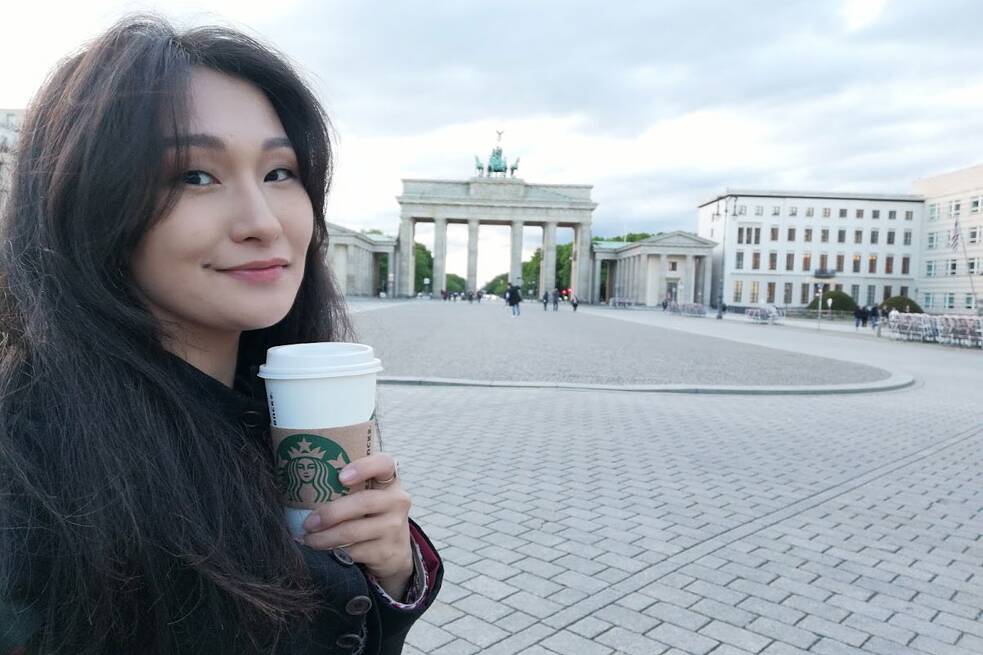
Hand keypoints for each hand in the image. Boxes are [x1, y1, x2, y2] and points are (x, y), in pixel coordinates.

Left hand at [302, 454, 412, 596]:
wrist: (396, 551)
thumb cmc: (372, 516)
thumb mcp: (370, 496)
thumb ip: (349, 488)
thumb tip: (300, 487)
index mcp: (390, 481)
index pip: (384, 463)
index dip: (363, 467)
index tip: (341, 477)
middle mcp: (397, 501)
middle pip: (363, 502)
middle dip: (330, 513)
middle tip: (308, 523)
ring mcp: (394, 528)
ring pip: (353, 531)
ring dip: (324, 537)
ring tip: (308, 538)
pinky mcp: (387, 552)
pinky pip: (353, 551)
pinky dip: (333, 552)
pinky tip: (322, 551)